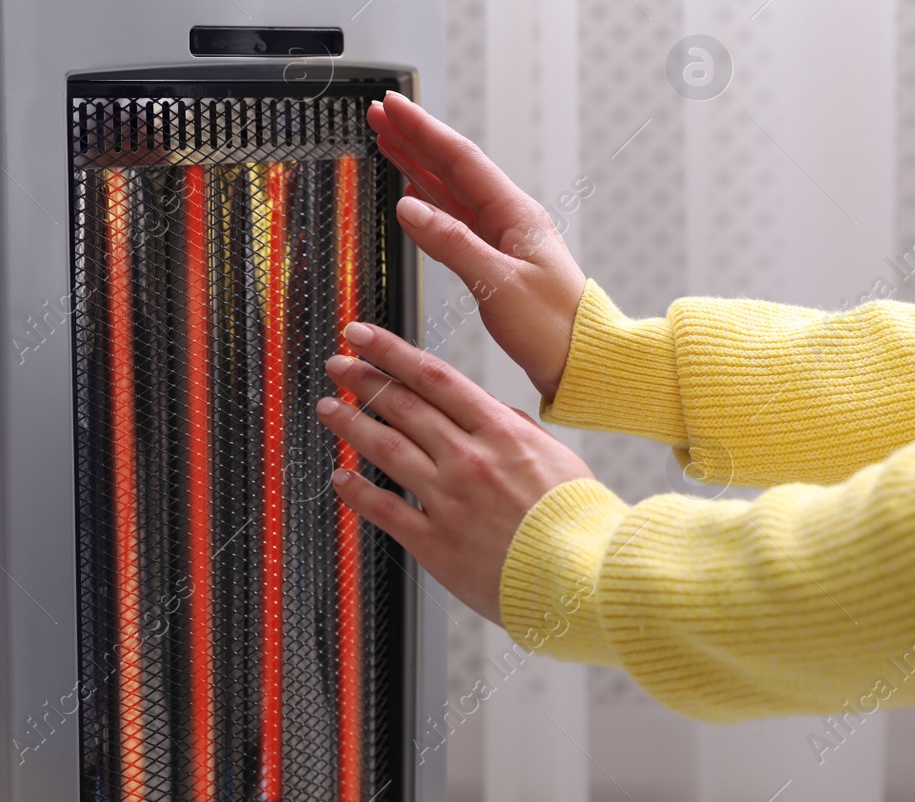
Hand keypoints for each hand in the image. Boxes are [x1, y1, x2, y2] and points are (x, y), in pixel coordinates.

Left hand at [319, 320, 592, 624]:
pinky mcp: (436, 544)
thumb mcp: (558, 457)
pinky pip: (386, 510)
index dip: (390, 352)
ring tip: (329, 408)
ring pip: (387, 450)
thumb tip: (495, 414)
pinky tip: (340, 477)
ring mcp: (449, 500)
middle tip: (338, 364)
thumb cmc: (579, 520)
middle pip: (403, 406)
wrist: (585, 578)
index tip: (363, 336)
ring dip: (351, 425)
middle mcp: (469, 459)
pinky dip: (357, 492)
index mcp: (500, 431)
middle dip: (364, 380)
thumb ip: (518, 431)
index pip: (433, 377)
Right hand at [368, 91, 585, 398]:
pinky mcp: (493, 259)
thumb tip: (408, 209)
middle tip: (381, 113)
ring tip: (388, 139)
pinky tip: (412, 193)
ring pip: (449, 190)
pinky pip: (453, 218)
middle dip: (413, 137)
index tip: (393, 106)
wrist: (581, 361)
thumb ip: (451, 244)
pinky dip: (428, 200)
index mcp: (515, 214)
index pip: (460, 159)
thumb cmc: (553, 326)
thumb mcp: (498, 284)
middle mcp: (507, 218)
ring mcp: (500, 237)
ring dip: (416, 163)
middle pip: (452, 167)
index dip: (422, 130)